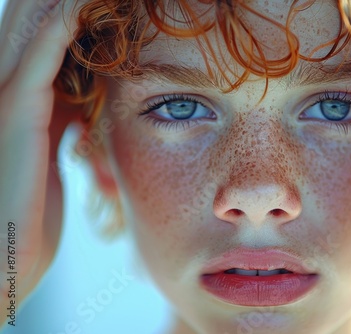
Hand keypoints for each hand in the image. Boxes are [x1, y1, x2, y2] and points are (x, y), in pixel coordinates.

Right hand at [0, 0, 80, 321]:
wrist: (0, 264)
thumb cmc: (25, 218)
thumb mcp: (47, 158)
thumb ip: (59, 122)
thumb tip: (79, 101)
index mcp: (19, 102)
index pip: (47, 42)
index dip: (74, 18)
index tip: (110, 6)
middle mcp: (5, 90)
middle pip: (34, 24)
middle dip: (68, 4)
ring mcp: (4, 98)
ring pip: (35, 27)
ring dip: (68, 4)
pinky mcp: (14, 112)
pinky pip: (43, 54)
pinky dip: (64, 23)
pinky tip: (87, 2)